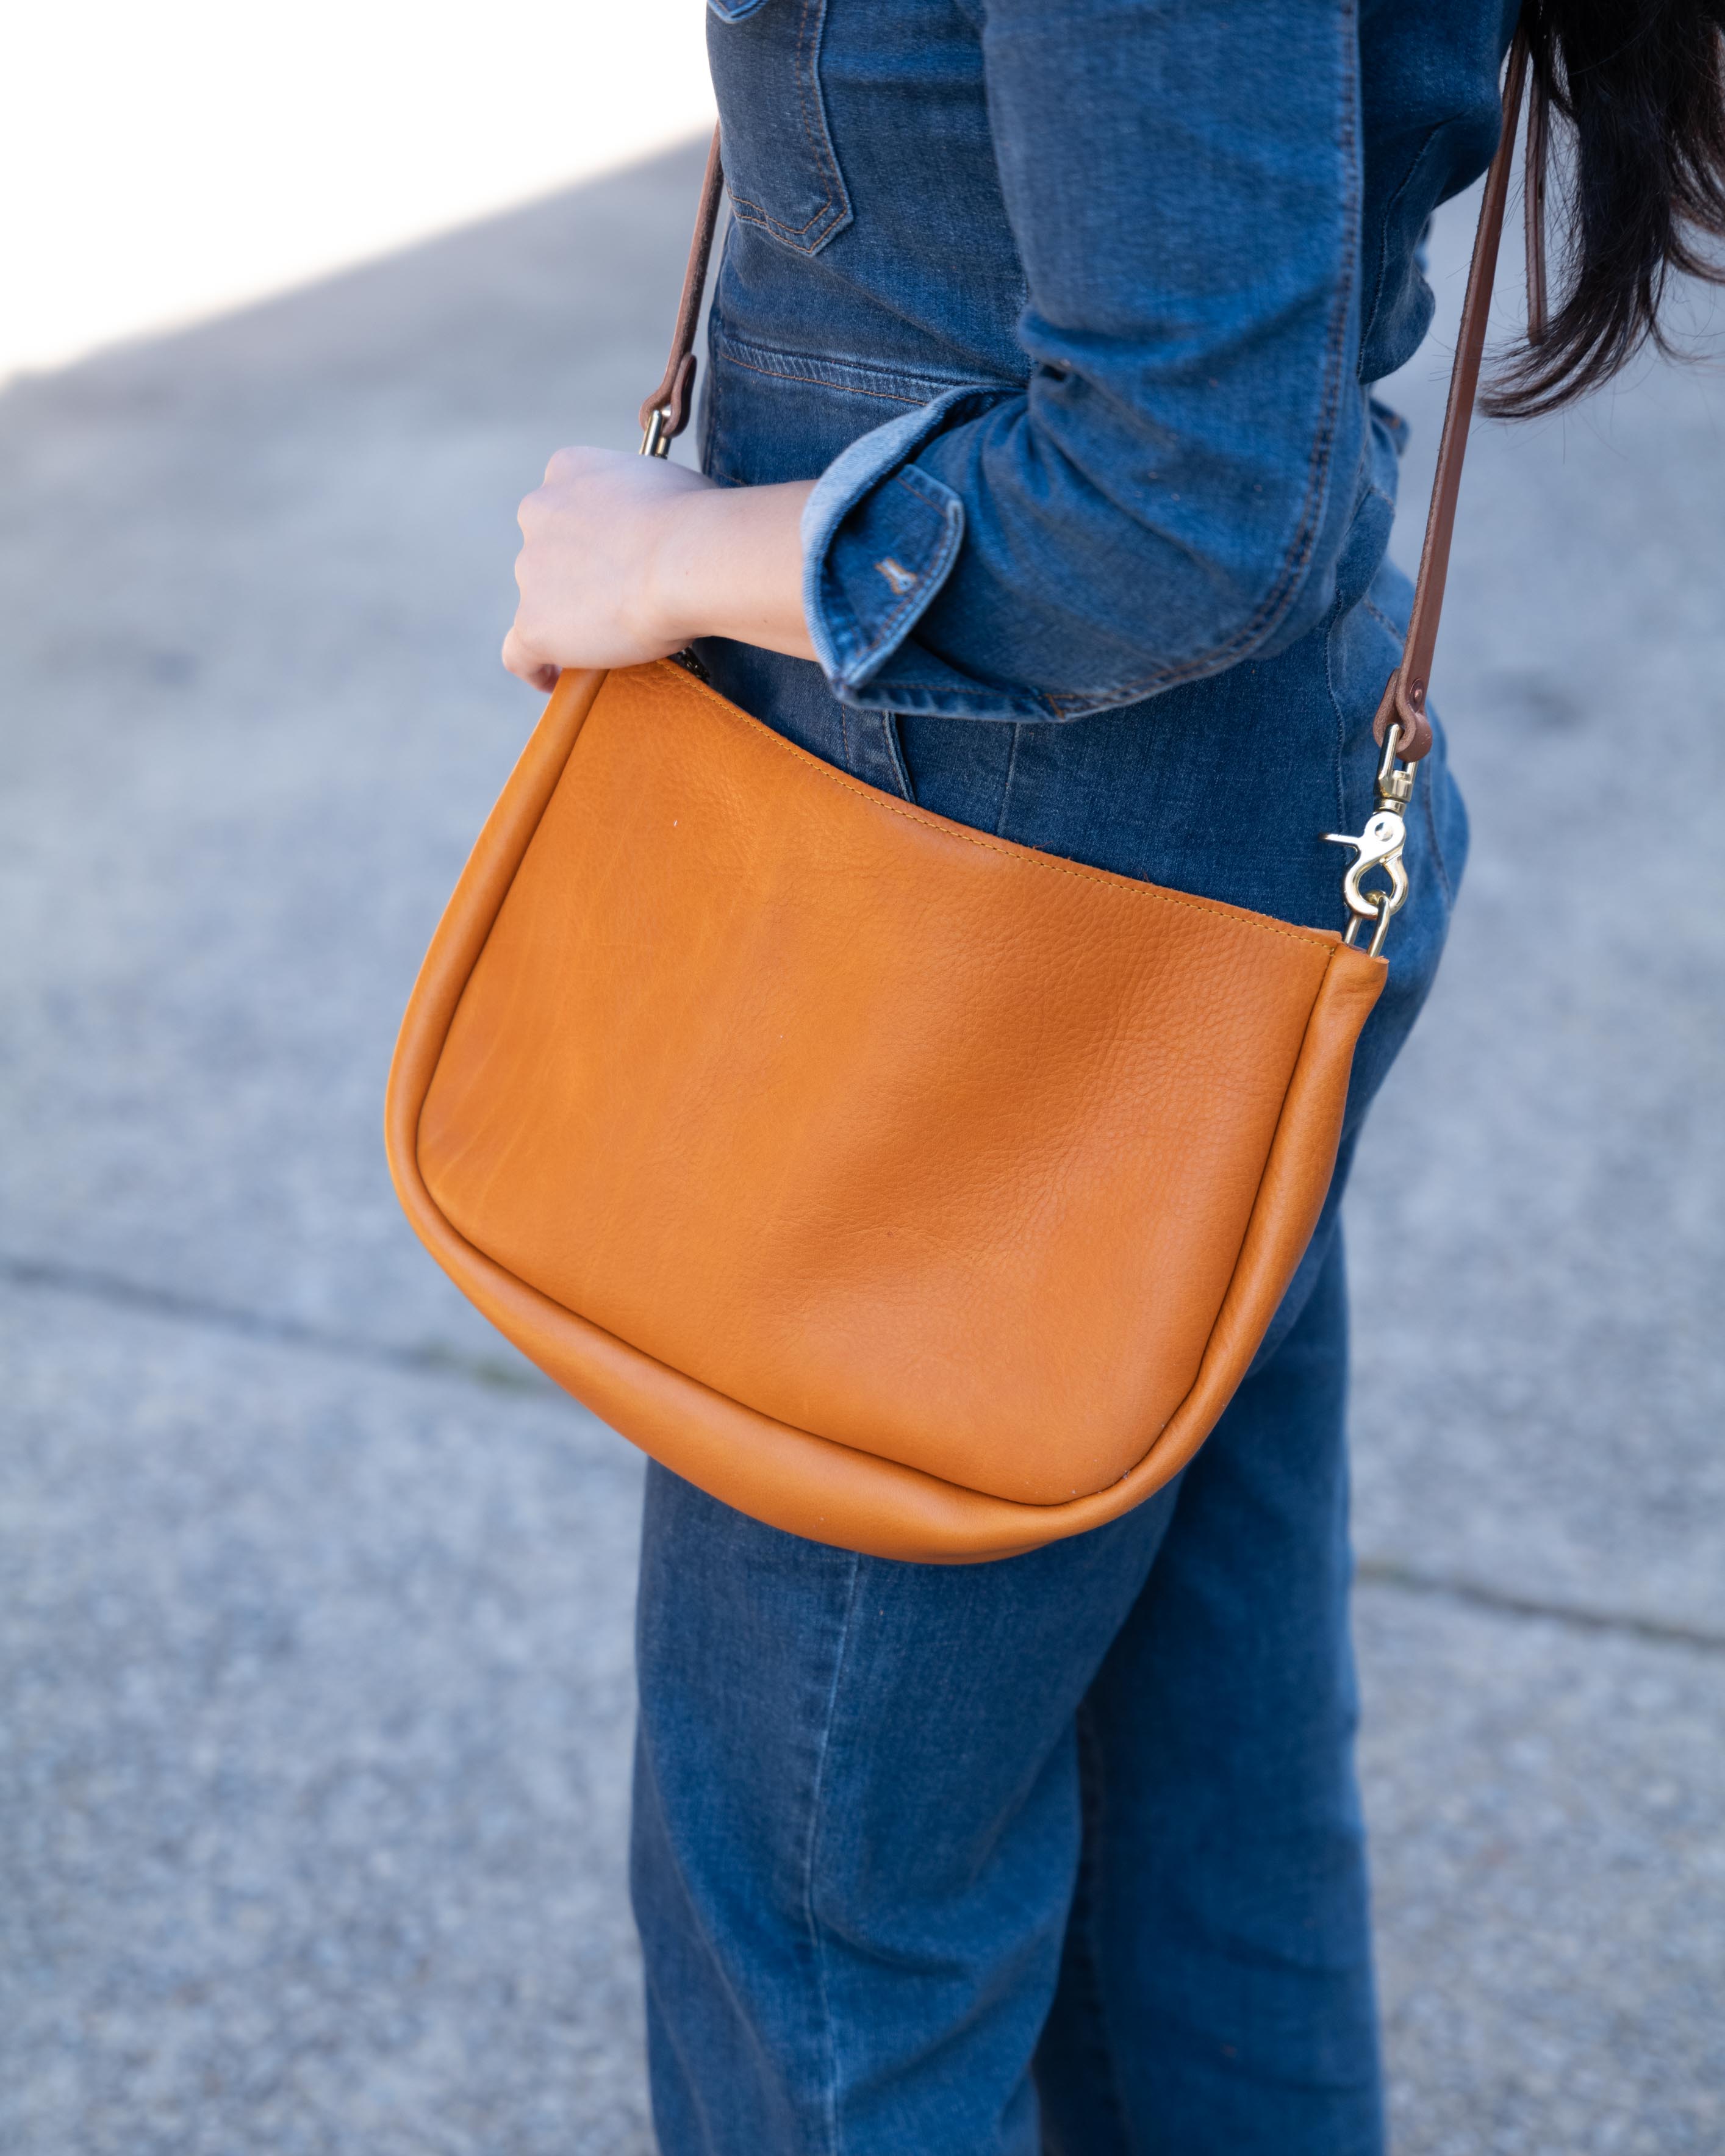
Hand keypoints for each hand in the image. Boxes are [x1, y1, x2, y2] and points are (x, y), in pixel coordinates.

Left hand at [502, 445, 817, 692]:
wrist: (691, 558)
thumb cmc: (699, 519)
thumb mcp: (669, 483)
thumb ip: (644, 502)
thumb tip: (666, 526)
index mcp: (568, 469)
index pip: (562, 504)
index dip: (584, 535)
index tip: (604, 558)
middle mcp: (538, 512)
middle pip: (546, 553)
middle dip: (575, 577)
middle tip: (620, 601)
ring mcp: (530, 570)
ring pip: (539, 602)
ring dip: (567, 619)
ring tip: (611, 642)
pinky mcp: (533, 623)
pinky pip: (519, 654)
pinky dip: (536, 667)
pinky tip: (553, 678)